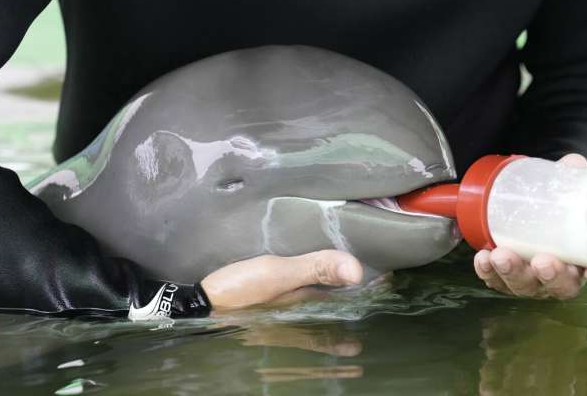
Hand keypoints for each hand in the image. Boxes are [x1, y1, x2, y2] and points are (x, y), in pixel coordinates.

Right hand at [201, 249, 362, 309]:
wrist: (197, 309)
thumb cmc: (239, 293)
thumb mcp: (277, 275)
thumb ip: (315, 269)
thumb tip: (357, 270)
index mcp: (307, 307)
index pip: (349, 299)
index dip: (369, 290)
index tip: (389, 278)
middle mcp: (301, 315)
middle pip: (338, 308)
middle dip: (357, 300)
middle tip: (378, 287)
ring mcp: (284, 316)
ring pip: (320, 310)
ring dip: (337, 304)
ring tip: (355, 298)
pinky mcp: (268, 310)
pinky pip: (300, 308)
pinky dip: (313, 302)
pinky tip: (311, 295)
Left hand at [472, 153, 586, 299]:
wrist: (529, 208)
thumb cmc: (557, 207)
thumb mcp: (566, 192)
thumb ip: (570, 179)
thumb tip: (574, 163)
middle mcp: (564, 277)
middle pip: (563, 288)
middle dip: (551, 277)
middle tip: (541, 261)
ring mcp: (535, 281)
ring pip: (527, 287)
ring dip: (513, 273)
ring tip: (501, 255)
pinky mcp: (507, 278)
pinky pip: (498, 281)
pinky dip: (489, 271)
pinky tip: (483, 257)